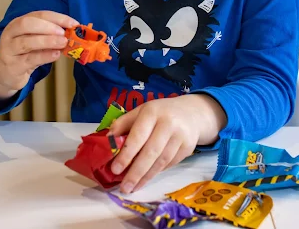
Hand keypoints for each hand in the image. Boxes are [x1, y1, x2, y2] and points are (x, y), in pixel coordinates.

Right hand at [0, 11, 77, 99]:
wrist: (5, 73)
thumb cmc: (24, 53)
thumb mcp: (35, 41)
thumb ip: (50, 36)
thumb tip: (72, 33)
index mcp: (18, 23)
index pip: (38, 15)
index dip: (57, 17)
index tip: (73, 23)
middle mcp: (10, 33)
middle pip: (27, 24)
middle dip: (48, 27)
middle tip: (63, 33)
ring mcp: (9, 50)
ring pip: (27, 42)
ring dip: (48, 41)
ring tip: (63, 43)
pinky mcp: (13, 66)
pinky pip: (29, 59)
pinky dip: (44, 56)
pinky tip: (55, 55)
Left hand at [108, 94, 226, 193]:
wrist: (191, 113)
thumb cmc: (159, 113)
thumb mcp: (140, 111)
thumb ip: (123, 124)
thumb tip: (107, 141)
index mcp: (152, 112)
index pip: (138, 136)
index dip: (126, 154)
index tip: (115, 169)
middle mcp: (168, 123)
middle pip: (151, 152)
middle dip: (136, 172)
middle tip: (124, 187)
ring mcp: (180, 136)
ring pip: (161, 161)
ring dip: (146, 177)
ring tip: (132, 187)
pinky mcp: (188, 148)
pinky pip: (169, 164)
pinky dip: (156, 172)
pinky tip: (146, 179)